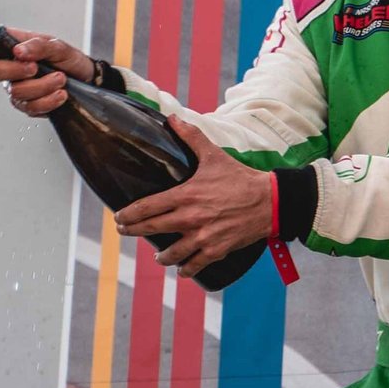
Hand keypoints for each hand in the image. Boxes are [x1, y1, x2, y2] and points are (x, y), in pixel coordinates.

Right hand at [0, 27, 94, 115]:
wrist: (85, 78)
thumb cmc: (68, 59)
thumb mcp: (57, 46)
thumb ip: (38, 45)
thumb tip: (19, 50)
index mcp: (11, 50)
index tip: (18, 54)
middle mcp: (10, 71)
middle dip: (16, 71)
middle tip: (36, 67)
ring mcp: (18, 89)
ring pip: (16, 93)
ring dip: (42, 86)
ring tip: (60, 79)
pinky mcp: (30, 106)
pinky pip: (32, 108)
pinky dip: (49, 101)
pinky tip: (61, 94)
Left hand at [114, 115, 271, 276]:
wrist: (269, 201)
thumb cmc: (240, 177)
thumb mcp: (214, 155)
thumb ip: (191, 137)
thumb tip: (173, 118)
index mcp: (186, 195)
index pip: (147, 207)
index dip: (128, 214)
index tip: (118, 218)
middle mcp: (191, 218)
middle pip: (152, 229)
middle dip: (133, 231)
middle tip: (125, 231)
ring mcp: (203, 236)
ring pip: (171, 254)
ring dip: (162, 256)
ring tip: (159, 255)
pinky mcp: (216, 250)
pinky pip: (193, 266)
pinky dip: (185, 269)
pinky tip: (181, 268)